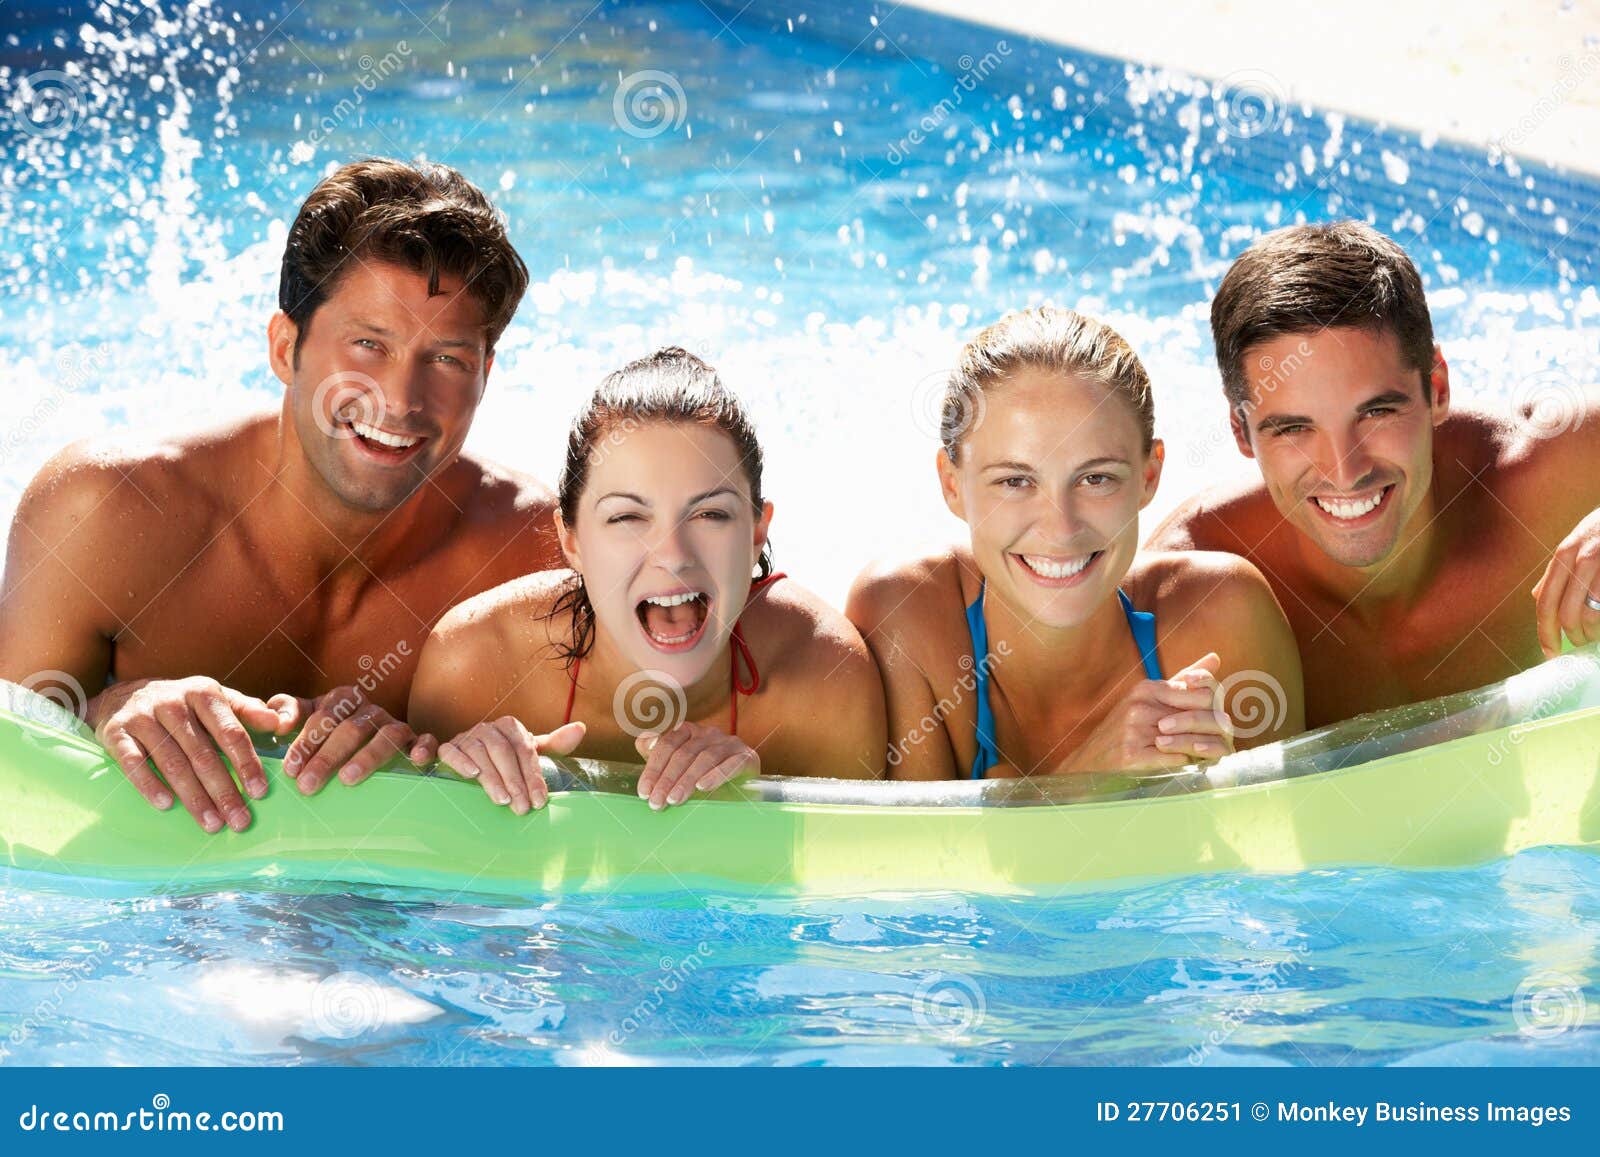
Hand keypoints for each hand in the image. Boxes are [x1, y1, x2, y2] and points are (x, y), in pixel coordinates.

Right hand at [88, 676, 286, 832]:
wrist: (124, 695)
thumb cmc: (184, 705)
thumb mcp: (217, 700)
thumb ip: (249, 711)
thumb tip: (281, 722)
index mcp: (204, 693)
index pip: (231, 733)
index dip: (247, 764)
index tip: (259, 793)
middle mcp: (173, 702)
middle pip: (204, 754)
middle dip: (224, 791)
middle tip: (239, 821)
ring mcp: (143, 716)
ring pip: (172, 763)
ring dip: (193, 797)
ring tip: (211, 823)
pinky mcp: (116, 732)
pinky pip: (133, 763)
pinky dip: (149, 785)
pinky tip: (166, 805)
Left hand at [273, 686, 436, 794]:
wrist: (370, 737)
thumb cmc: (332, 732)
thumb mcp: (309, 716)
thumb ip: (290, 712)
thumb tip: (277, 721)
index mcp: (344, 699)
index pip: (323, 716)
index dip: (306, 742)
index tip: (290, 768)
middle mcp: (372, 710)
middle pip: (351, 729)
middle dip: (327, 757)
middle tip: (307, 785)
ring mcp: (397, 725)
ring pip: (386, 735)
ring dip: (367, 757)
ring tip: (347, 780)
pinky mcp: (418, 741)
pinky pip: (427, 740)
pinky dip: (423, 747)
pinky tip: (415, 760)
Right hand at [438, 717, 584, 813]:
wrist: (471, 756)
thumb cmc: (507, 757)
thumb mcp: (530, 751)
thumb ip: (555, 744)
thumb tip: (581, 728)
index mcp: (511, 727)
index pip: (525, 751)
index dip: (534, 776)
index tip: (540, 801)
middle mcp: (489, 729)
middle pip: (504, 753)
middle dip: (515, 782)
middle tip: (523, 808)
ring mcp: (467, 737)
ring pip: (480, 754)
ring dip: (492, 778)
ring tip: (503, 801)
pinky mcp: (449, 748)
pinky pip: (451, 752)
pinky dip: (461, 762)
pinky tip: (471, 775)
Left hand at [634, 721, 758, 809]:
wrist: (743, 783)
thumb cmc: (704, 773)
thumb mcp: (678, 764)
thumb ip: (657, 752)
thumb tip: (644, 741)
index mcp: (689, 731)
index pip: (667, 745)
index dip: (654, 768)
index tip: (644, 792)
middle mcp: (709, 733)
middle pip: (684, 754)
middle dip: (667, 779)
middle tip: (657, 802)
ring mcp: (730, 743)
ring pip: (705, 758)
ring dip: (687, 780)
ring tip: (675, 799)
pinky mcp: (747, 757)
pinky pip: (731, 764)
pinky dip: (716, 775)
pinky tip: (703, 787)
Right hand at [1055, 653, 1233, 772]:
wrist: (1090, 762)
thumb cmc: (1124, 730)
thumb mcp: (1149, 699)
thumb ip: (1184, 678)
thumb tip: (1215, 658)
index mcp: (1145, 689)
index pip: (1199, 692)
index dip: (1213, 708)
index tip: (1215, 718)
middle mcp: (1139, 706)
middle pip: (1197, 715)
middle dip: (1211, 728)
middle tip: (1221, 737)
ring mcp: (1134, 731)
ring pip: (1188, 739)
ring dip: (1202, 748)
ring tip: (1209, 752)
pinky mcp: (1133, 756)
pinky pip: (1176, 759)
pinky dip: (1187, 763)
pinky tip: (1191, 764)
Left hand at [1532, 506, 1599, 656]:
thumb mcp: (1577, 543)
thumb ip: (1558, 571)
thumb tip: (1538, 598)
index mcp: (1563, 556)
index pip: (1545, 603)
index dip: (1545, 634)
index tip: (1550, 653)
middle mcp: (1581, 561)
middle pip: (1566, 615)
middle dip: (1572, 638)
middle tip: (1579, 644)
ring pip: (1590, 617)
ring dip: (1591, 635)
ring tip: (1594, 636)